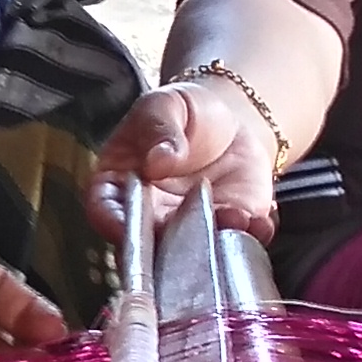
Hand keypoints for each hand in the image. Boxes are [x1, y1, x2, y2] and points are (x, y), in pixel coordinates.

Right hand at [92, 79, 276, 239]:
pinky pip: (234, 246)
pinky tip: (257, 220)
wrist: (231, 123)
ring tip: (233, 217)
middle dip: (164, 249)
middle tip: (187, 231)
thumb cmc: (186, 113)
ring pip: (189, 256)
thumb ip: (159, 128)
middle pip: (144, 247)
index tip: (126, 227)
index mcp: (119, 184)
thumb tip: (158, 159)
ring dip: (211, 246)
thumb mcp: (166, 105)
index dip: (111, 223)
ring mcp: (186, 231)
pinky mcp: (224, 232)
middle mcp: (148, 217)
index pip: (104, 210)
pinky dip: (248, 239)